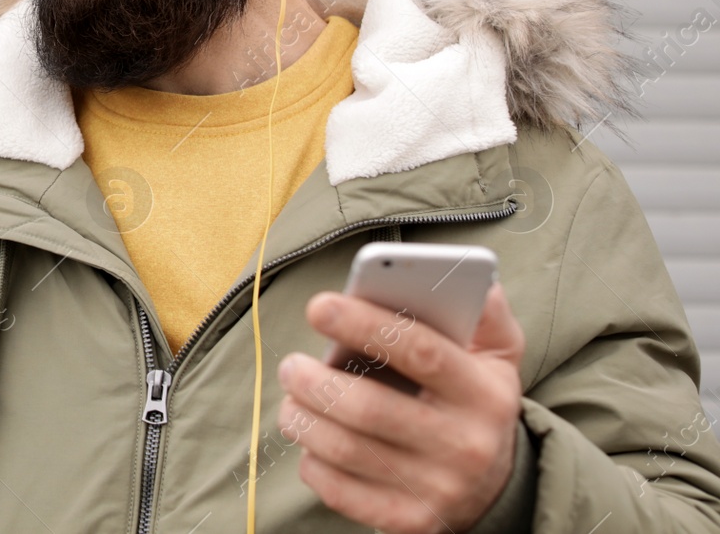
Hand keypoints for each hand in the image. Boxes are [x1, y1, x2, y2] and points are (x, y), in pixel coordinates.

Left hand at [276, 282, 525, 533]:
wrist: (498, 488)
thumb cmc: (476, 402)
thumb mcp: (498, 357)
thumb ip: (485, 315)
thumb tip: (473, 280)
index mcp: (485, 394)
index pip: (420, 351)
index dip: (364, 324)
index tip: (318, 305)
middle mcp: (465, 446)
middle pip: (370, 408)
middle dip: (315, 380)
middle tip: (290, 364)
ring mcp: (438, 490)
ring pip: (347, 450)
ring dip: (303, 418)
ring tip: (291, 395)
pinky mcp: (411, 522)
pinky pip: (341, 492)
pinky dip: (312, 462)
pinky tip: (309, 440)